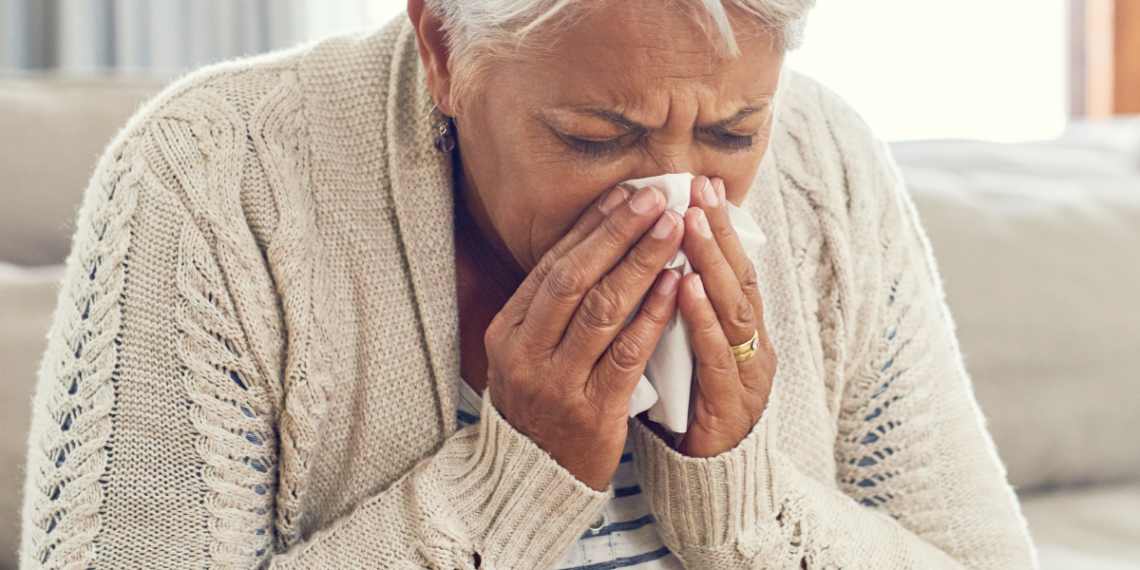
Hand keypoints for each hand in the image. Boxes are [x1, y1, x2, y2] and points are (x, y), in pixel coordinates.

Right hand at [485, 185, 684, 489]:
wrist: (534, 481)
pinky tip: (674, 285)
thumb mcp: (525, 355)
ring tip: (672, 228)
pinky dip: (652, 315)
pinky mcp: (592, 412)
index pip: (552, 267)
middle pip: (576, 278)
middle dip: (617, 233)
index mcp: (508, 332)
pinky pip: (627, 354)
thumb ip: (550, 309)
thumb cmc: (540, 408)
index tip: (624, 195)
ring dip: (641, 262)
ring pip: (603, 309)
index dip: (590, 227)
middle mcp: (526, 353)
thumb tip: (592, 245)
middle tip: (654, 198)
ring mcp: (557, 384)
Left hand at [675, 176, 776, 457]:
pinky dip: (702, 319)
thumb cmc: (694, 409)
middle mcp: (752, 346)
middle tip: (700, 189)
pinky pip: (717, 357)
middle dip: (719, 231)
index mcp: (740, 332)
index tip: (701, 184)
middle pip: (738, 278)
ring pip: (733, 310)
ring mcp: (747, 375)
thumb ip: (682, 311)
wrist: (713, 482)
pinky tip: (685, 288)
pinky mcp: (731, 407)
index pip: (732, 267)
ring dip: (711, 262)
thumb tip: (660, 259)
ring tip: (692, 222)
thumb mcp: (688, 351)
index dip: (719, 226)